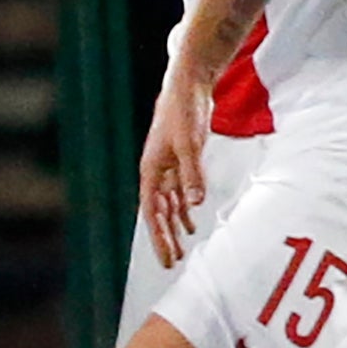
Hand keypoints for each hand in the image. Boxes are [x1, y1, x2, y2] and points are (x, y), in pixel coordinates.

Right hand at [138, 69, 209, 267]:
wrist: (188, 83)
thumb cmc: (184, 110)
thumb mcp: (190, 143)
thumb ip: (193, 174)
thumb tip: (195, 204)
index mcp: (151, 170)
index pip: (152, 212)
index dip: (159, 238)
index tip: (166, 259)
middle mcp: (155, 171)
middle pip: (158, 212)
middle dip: (164, 238)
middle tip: (172, 263)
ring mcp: (167, 165)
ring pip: (168, 204)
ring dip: (173, 225)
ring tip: (181, 249)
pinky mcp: (180, 158)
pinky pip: (179, 191)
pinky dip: (183, 207)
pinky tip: (191, 219)